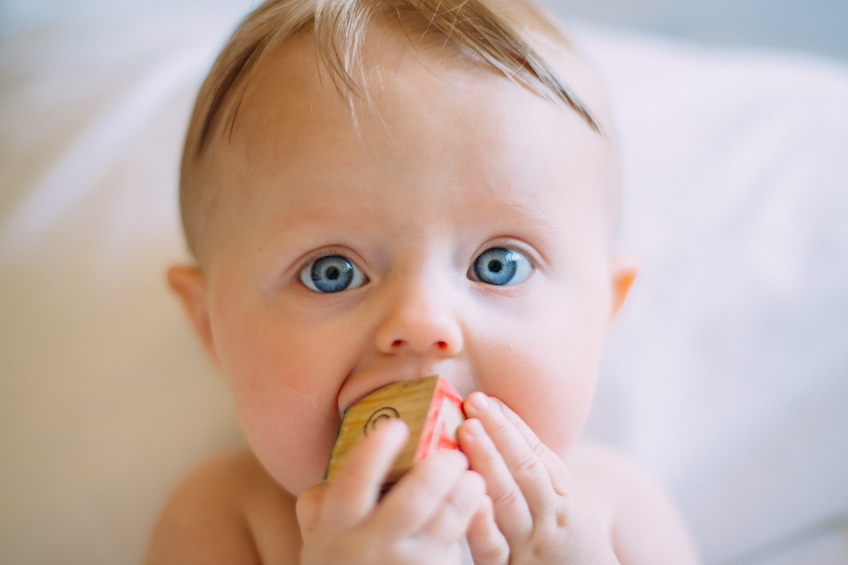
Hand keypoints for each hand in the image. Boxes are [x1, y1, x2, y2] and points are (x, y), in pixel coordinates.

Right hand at [296, 418, 492, 564]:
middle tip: (452, 453)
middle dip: (437, 471)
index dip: (376, 451)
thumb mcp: (318, 533)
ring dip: (465, 494)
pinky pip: (458, 544)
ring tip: (473, 475)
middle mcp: (372, 546)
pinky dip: (473, 518)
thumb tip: (339, 462)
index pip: (354, 482)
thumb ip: (320, 500)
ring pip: (446, 524)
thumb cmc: (339, 559)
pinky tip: (478, 501)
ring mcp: (407, 564)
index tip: (397, 426)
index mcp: (337, 526)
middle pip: (413, 503)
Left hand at [459, 393, 619, 563]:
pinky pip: (495, 549)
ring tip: (467, 430)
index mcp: (564, 498)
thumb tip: (505, 435)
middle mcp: (551, 517)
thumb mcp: (568, 512)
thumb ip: (540, 480)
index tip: (487, 398)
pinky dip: (484, 524)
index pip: (537, 455)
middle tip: (475, 402)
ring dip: (488, 461)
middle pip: (525, 469)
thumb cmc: (573, 553)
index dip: (511, 425)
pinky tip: (473, 500)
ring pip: (510, 499)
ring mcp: (532, 544)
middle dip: (498, 433)